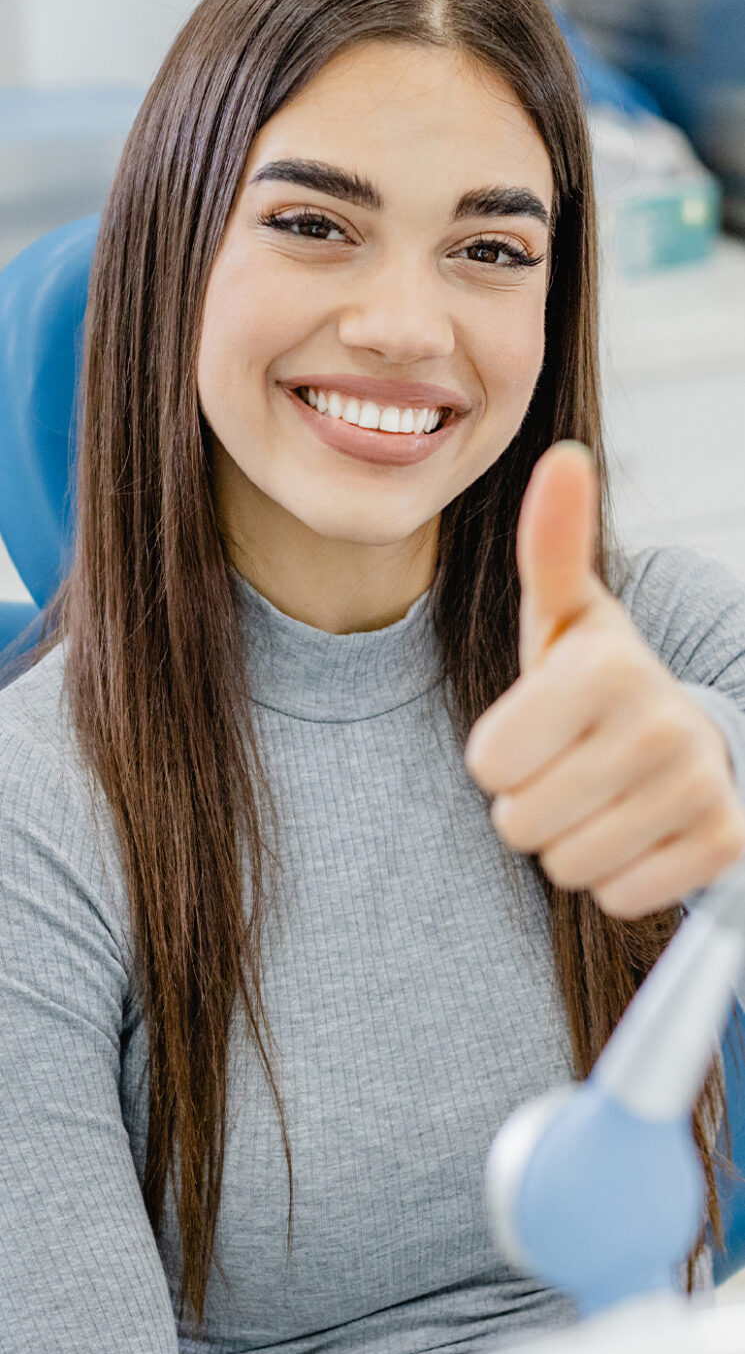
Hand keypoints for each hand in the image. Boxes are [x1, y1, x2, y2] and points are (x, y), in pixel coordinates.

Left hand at [464, 441, 744, 918]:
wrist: (685, 738)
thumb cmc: (598, 679)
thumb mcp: (565, 614)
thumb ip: (551, 545)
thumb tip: (561, 455)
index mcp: (608, 666)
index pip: (488, 764)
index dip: (498, 754)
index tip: (538, 727)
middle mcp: (663, 725)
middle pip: (519, 823)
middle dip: (530, 802)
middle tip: (569, 765)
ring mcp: (700, 789)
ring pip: (567, 868)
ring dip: (570, 841)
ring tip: (599, 795)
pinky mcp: (724, 845)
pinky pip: (619, 898)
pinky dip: (617, 876)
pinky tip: (637, 830)